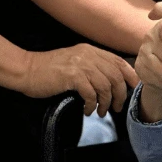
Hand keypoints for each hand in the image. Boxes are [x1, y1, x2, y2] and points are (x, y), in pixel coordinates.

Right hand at [21, 44, 138, 115]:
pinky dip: (92, 104)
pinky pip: (91, 93)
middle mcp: (88, 54)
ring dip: (106, 102)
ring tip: (101, 112)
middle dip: (120, 94)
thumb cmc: (49, 70)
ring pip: (106, 85)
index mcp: (90, 50)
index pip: (118, 61)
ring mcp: (80, 64)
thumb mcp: (75, 62)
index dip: (130, 76)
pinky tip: (87, 110)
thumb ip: (91, 66)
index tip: (133, 89)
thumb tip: (109, 82)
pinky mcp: (72, 76)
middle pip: (116, 75)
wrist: (28, 70)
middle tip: (116, 107)